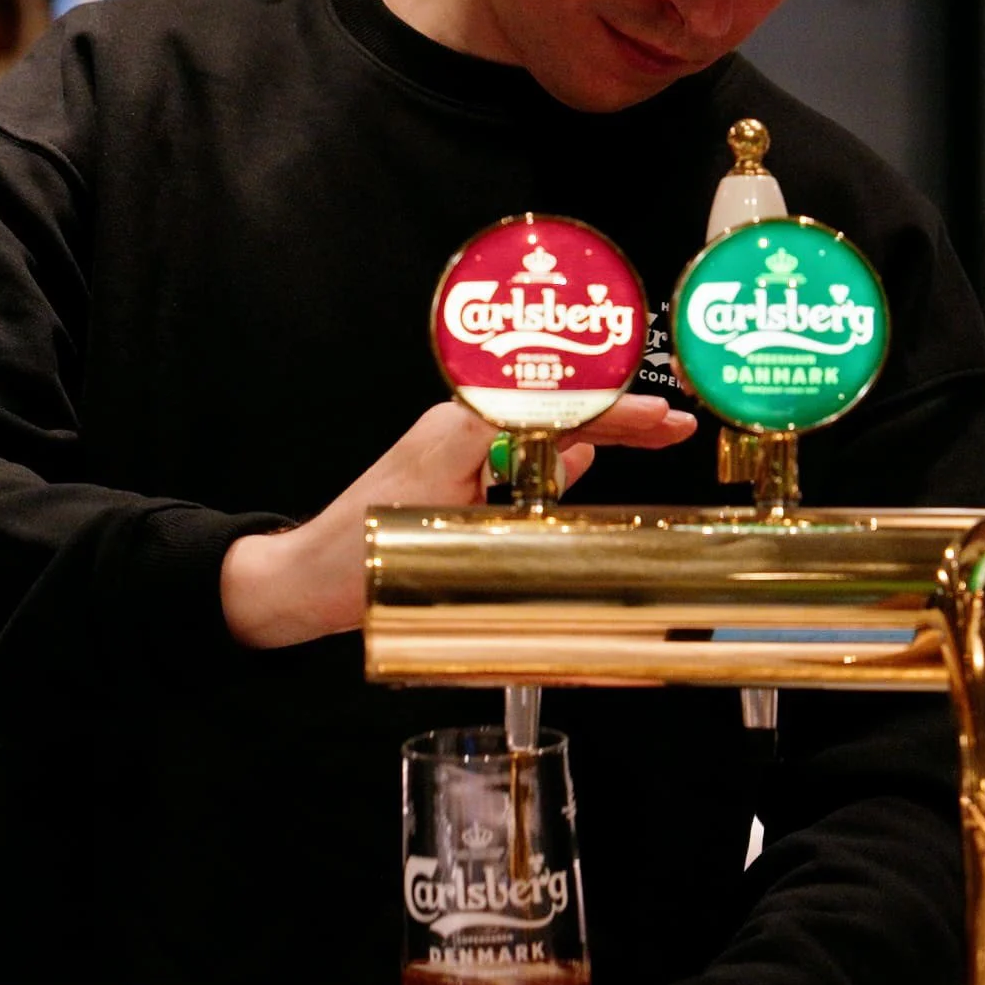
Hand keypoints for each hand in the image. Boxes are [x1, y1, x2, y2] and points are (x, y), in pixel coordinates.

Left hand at [218, 395, 696, 648]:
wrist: (309, 579)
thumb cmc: (361, 553)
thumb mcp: (449, 519)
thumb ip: (519, 487)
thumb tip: (580, 458)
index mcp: (461, 427)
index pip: (554, 405)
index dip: (612, 409)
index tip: (660, 415)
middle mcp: (460, 429)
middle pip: (556, 411)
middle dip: (618, 414)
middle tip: (675, 423)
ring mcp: (456, 450)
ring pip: (544, 430)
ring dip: (599, 431)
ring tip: (653, 433)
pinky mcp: (453, 475)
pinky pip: (521, 455)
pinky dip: (564, 454)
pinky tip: (592, 460)